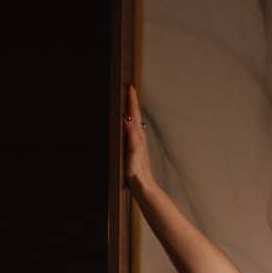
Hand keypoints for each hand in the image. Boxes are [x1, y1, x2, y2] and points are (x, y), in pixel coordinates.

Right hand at [123, 81, 153, 195]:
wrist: (143, 186)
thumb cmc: (138, 172)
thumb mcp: (133, 152)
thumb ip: (131, 136)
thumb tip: (128, 119)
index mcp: (138, 136)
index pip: (134, 114)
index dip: (132, 100)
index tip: (130, 86)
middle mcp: (139, 138)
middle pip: (136, 115)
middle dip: (132, 101)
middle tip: (129, 88)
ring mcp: (138, 144)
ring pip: (135, 122)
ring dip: (132, 110)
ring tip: (128, 101)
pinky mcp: (135, 150)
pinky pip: (132, 131)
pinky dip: (130, 123)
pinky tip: (128, 124)